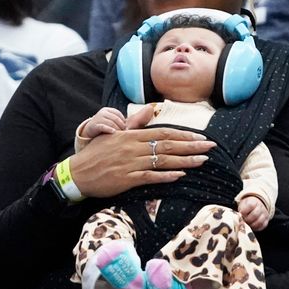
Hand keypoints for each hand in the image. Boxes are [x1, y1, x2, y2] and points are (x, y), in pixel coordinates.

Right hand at [68, 105, 216, 197]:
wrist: (78, 173)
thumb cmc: (97, 154)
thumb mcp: (115, 134)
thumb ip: (135, 123)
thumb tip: (151, 109)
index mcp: (131, 136)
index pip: (163, 133)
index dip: (184, 136)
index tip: (201, 138)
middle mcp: (133, 148)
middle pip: (168, 145)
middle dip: (191, 146)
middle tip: (211, 147)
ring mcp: (130, 164)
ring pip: (162, 161)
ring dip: (184, 161)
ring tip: (202, 161)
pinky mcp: (126, 179)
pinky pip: (149, 177)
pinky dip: (165, 176)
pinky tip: (180, 176)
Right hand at [83, 107, 126, 137]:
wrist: (89, 130)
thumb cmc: (103, 126)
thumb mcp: (110, 121)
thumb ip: (117, 121)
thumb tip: (129, 126)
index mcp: (107, 110)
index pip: (118, 114)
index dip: (123, 121)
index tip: (126, 128)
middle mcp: (102, 112)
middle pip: (115, 118)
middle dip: (121, 126)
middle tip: (124, 132)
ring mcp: (98, 118)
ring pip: (111, 123)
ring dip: (117, 129)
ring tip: (120, 134)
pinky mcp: (94, 125)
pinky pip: (103, 127)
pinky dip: (109, 129)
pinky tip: (113, 132)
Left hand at [238, 196, 268, 230]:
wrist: (255, 206)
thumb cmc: (247, 207)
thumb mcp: (242, 205)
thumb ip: (241, 210)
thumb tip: (239, 218)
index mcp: (254, 202)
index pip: (250, 206)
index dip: (244, 211)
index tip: (240, 214)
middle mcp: (261, 207)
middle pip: (255, 215)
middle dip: (247, 220)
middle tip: (243, 221)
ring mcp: (264, 214)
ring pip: (259, 222)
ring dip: (251, 225)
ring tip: (247, 225)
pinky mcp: (266, 221)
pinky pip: (262, 226)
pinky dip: (256, 228)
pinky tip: (251, 227)